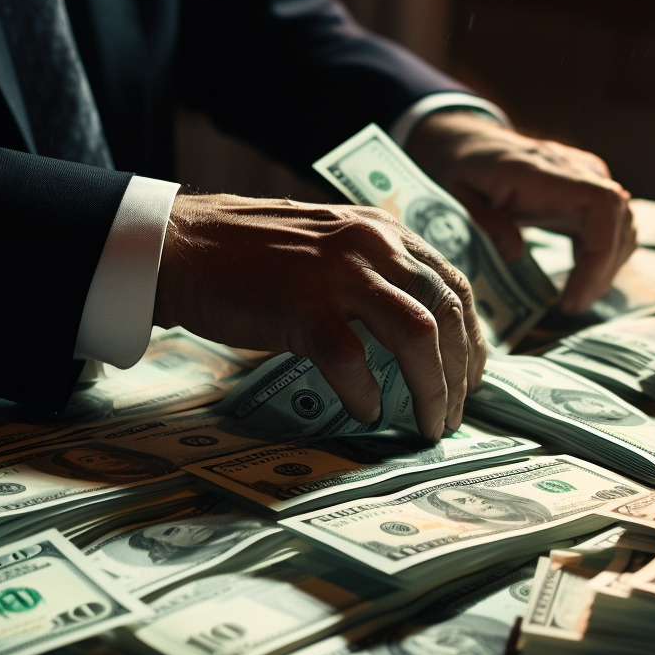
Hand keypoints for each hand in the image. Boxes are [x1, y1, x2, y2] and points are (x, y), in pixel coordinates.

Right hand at [154, 194, 486, 440]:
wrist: (181, 245)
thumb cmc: (251, 256)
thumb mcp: (330, 246)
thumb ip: (374, 274)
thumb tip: (419, 334)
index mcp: (382, 231)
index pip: (454, 285)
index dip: (472, 339)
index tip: (471, 378)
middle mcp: (370, 243)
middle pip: (446, 312)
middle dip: (461, 372)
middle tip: (453, 414)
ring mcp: (337, 272)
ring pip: (417, 334)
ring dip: (432, 387)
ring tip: (429, 423)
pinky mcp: (301, 304)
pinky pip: (352, 359)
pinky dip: (365, 392)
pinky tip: (366, 411)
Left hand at [406, 110, 635, 313]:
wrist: (472, 141)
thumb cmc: (464, 170)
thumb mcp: (459, 198)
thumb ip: (487, 223)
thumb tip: (514, 255)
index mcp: (544, 172)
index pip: (599, 209)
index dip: (597, 258)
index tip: (573, 299)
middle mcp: (576, 169)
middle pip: (617, 221)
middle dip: (601, 272)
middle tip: (572, 307)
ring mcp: (587, 175)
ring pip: (621, 224)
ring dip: (606, 265)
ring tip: (576, 298)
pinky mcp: (590, 185)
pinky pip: (612, 221)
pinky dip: (603, 253)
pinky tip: (581, 278)